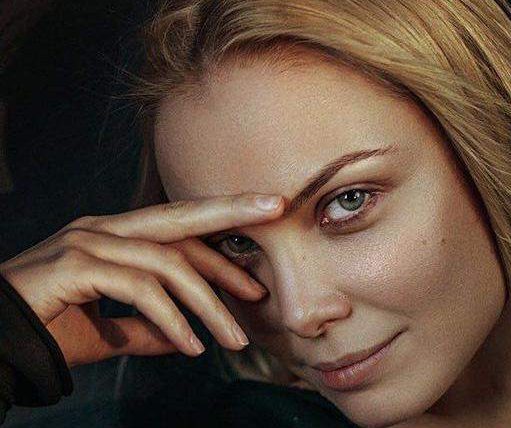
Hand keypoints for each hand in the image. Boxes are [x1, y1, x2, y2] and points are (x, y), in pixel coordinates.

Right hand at [0, 193, 283, 366]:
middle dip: (231, 209)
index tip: (255, 270)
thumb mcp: (108, 331)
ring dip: (208, 304)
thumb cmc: (45, 331)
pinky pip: (141, 288)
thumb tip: (185, 338)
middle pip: (180, 216)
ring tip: (234, 341)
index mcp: (112, 236)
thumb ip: (147, 328)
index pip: (178, 231)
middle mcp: (103, 229)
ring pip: (168, 263)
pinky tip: (190, 346)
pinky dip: (171, 319)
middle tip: (278, 207)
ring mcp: (87, 242)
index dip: (219, 244)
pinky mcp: (75, 265)